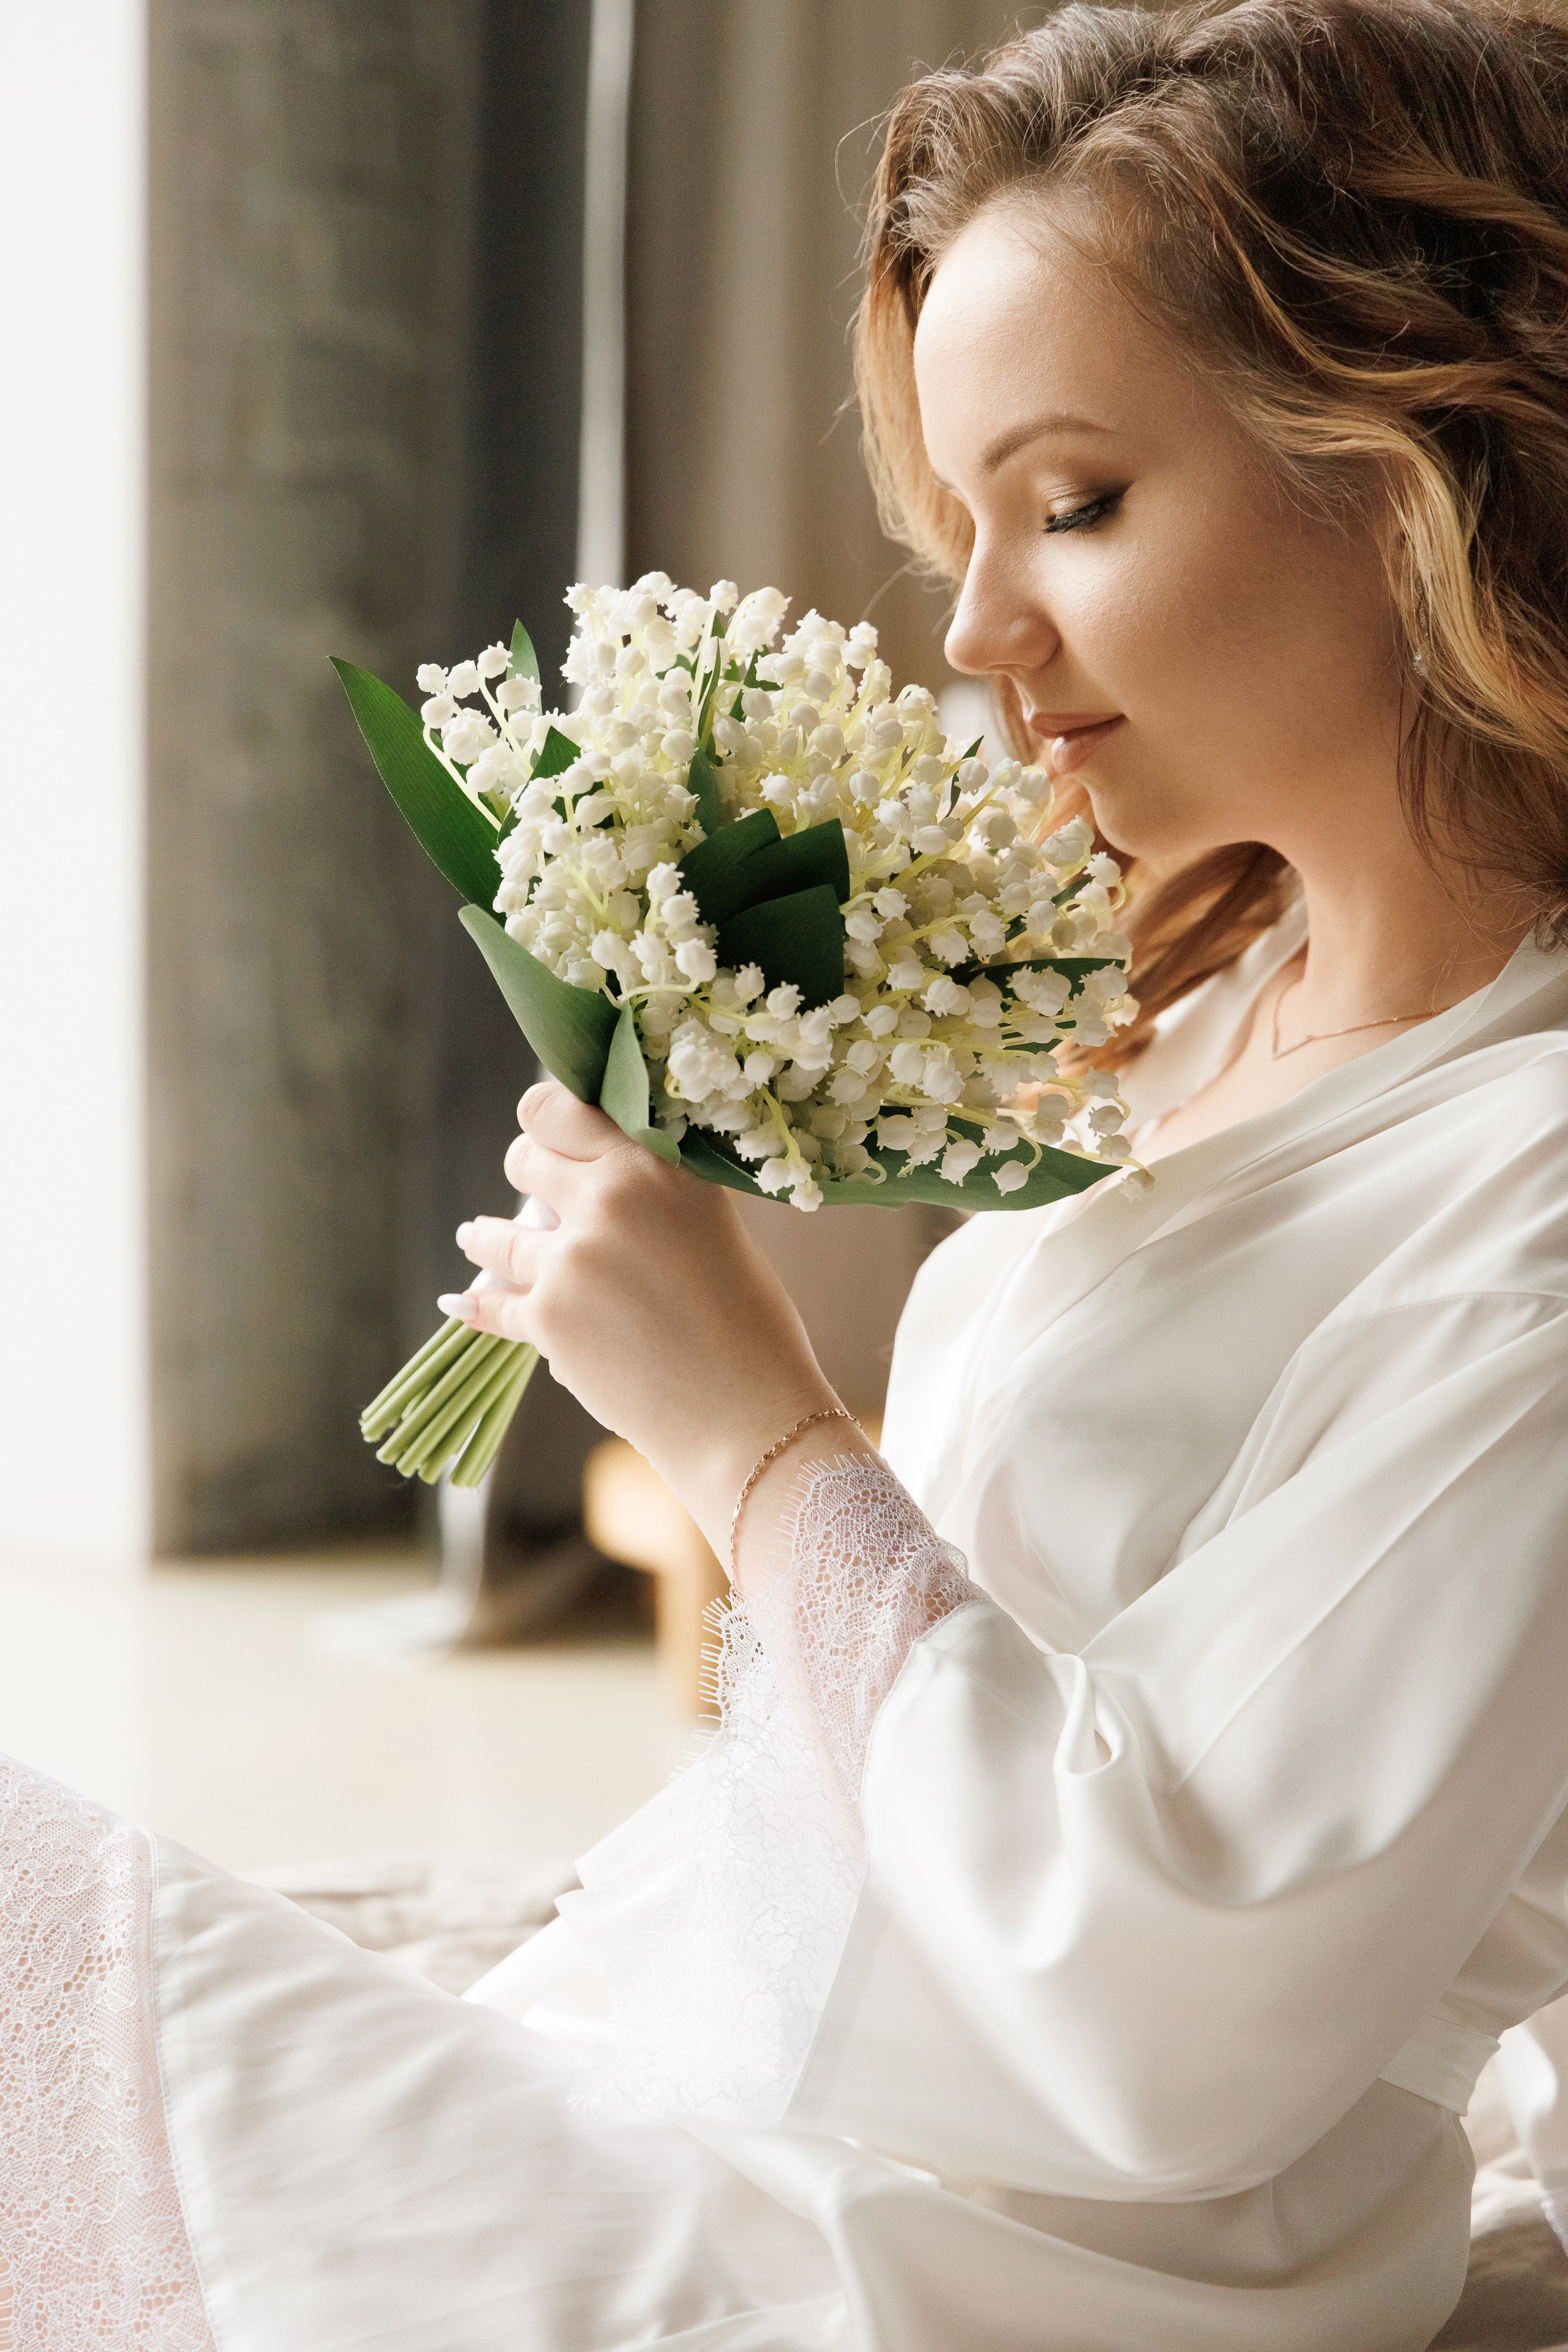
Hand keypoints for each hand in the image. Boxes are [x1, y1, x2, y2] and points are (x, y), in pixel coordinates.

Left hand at [441, 1082, 838, 1549]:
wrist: (747, 1412)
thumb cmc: (746, 1322)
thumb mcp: (709, 1223)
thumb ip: (652, 1190)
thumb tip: (590, 1173)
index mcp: (660, 1164)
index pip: (563, 1107)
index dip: (546, 1120)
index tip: (545, 1132)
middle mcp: (614, 1197)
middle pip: (524, 1157)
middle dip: (527, 1173)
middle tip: (532, 1190)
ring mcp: (574, 1258)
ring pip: (494, 1234)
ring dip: (486, 1237)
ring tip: (476, 1236)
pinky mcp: (548, 1318)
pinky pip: (492, 1303)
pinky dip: (482, 1306)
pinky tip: (466, 1301)